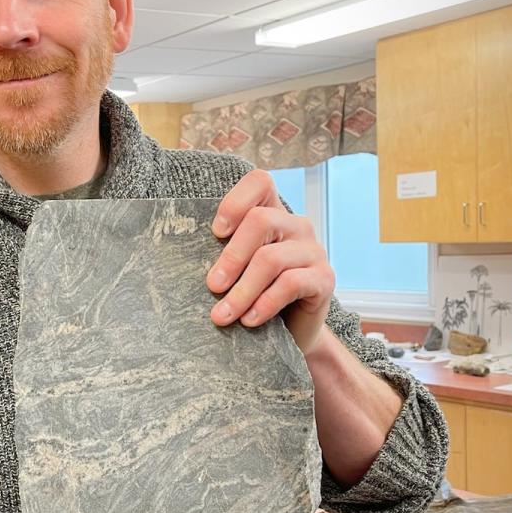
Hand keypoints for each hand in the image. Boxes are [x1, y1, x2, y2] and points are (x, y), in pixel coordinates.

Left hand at [206, 168, 334, 355]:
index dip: (235, 201)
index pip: (260, 182)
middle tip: (212, 286)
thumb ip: (223, 253)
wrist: (292, 330)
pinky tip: (249, 320)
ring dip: (241, 291)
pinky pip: (291, 284)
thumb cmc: (256, 293)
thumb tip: (187, 258)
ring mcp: (313, 250)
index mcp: (272, 213)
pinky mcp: (324, 278)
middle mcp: (296, 225)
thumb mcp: (237, 268)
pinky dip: (264, 303)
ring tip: (222, 315)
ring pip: (271, 259)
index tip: (216, 232)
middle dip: (231, 256)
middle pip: (260, 221)